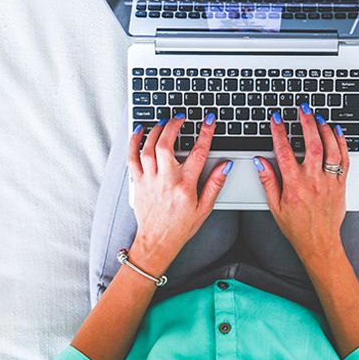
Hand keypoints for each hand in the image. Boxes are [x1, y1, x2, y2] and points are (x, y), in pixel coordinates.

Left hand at [127, 114, 231, 274]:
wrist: (157, 242)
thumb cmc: (181, 226)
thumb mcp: (205, 208)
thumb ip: (215, 184)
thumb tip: (226, 166)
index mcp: (185, 186)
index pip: (198, 153)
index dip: (205, 133)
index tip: (208, 120)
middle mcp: (166, 180)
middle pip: (166, 145)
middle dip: (173, 126)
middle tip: (181, 117)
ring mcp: (149, 179)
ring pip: (148, 148)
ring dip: (156, 130)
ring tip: (164, 121)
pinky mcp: (137, 181)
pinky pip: (132, 157)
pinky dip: (134, 141)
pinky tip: (140, 130)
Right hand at [254, 107, 349, 267]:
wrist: (319, 243)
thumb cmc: (297, 227)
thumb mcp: (274, 206)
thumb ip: (267, 181)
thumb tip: (260, 162)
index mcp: (294, 185)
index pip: (284, 152)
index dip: (279, 132)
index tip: (276, 119)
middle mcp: (313, 181)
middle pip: (312, 145)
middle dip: (307, 123)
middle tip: (303, 109)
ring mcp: (329, 182)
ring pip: (331, 150)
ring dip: (325, 130)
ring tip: (318, 117)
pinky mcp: (340, 185)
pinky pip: (344, 160)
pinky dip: (341, 144)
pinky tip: (337, 132)